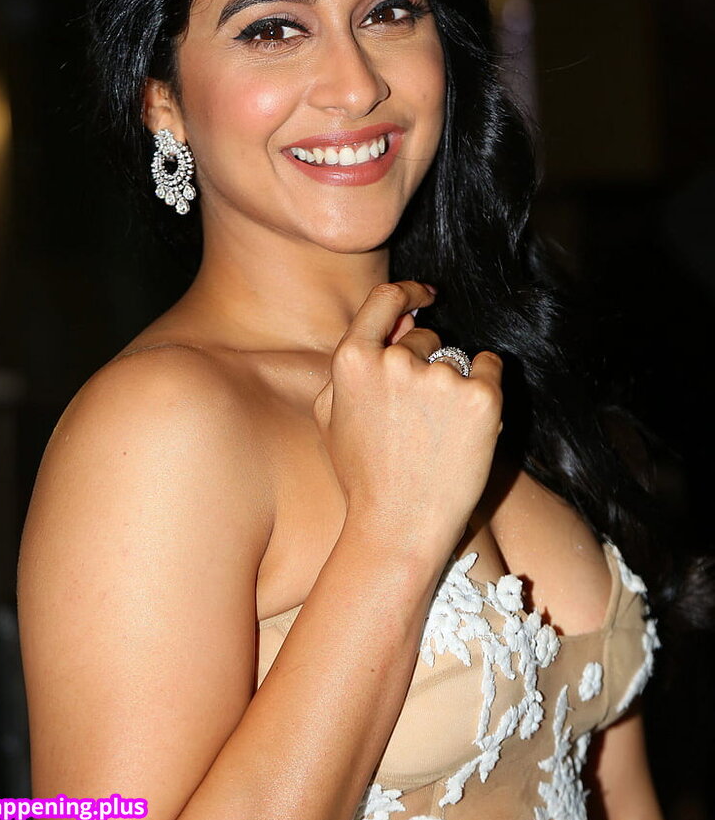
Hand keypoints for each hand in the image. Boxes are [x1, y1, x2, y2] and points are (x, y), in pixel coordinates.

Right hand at [313, 281, 502, 563]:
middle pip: (424, 338)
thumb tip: (385, 327)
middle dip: (427, 365)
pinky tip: (470, 423)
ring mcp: (439, 377)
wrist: (399, 526)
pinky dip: (485, 385)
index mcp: (352, 360)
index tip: (425, 296)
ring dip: (454, 384)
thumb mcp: (328, 416)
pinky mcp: (480, 396)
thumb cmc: (362, 475)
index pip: (385, 300)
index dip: (408, 293)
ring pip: (456, 358)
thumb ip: (345, 366)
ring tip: (440, 434)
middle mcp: (394, 360)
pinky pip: (490, 366)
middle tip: (421, 418)